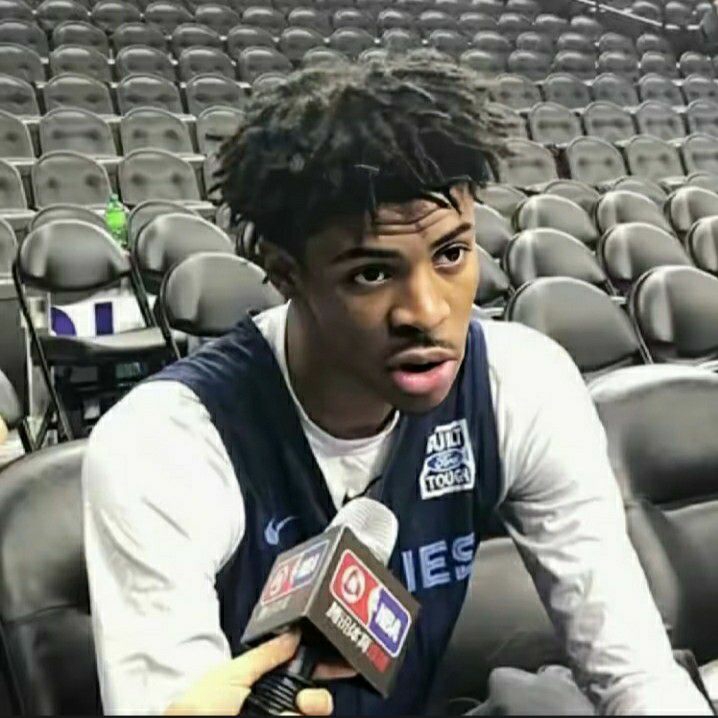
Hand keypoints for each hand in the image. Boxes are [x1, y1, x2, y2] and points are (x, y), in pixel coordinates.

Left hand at [164, 631, 333, 715]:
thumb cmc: (199, 703)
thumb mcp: (235, 671)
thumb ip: (268, 653)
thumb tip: (295, 633)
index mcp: (263, 678)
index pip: (301, 667)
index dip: (323, 662)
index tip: (343, 659)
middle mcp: (272, 701)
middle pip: (312, 696)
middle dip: (318, 695)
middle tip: (309, 701)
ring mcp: (274, 717)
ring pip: (308, 715)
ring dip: (307, 709)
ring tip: (296, 711)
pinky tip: (287, 717)